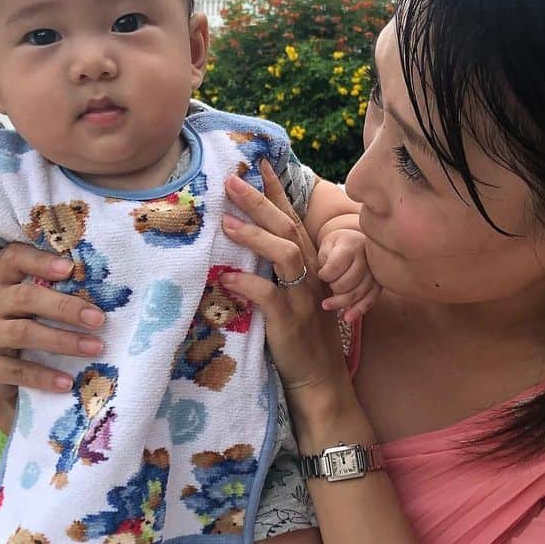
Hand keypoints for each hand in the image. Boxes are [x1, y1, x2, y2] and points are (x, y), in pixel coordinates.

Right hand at [0, 244, 107, 432]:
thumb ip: (56, 298)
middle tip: (98, 319)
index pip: (12, 259)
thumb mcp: (34, 314)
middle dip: (65, 307)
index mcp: (0, 283)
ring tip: (94, 348)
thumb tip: (107, 293)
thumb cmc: (24, 339)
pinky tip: (68, 382)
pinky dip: (45, 376)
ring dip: (63, 340)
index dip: (39, 260)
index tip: (70, 268)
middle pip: (25, 297)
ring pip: (23, 332)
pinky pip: (17, 370)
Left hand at [220, 160, 353, 403]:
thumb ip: (277, 269)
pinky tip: (224, 278)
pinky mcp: (290, 321)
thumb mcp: (296, 294)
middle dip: (259, 201)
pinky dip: (246, 283)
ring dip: (255, 235)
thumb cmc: (302, 335)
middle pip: (287, 227)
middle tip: (231, 181)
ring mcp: (302, 296)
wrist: (320, 378)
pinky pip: (268, 295)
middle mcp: (311, 274)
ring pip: (285, 253)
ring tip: (226, 222)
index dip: (277, 191)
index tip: (259, 164)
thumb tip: (243, 244)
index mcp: (311, 264)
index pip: (293, 219)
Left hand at [317, 227, 380, 321]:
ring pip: (358, 293)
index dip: (325, 275)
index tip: (321, 275)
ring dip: (341, 303)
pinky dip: (358, 310)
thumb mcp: (327, 245)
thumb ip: (324, 260)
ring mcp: (375, 272)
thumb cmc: (338, 244)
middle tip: (327, 286)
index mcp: (351, 246)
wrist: (357, 240)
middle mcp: (366, 258)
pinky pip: (371, 299)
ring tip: (326, 306)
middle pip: (347, 282)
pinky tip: (347, 317)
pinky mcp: (379, 283)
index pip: (336, 267)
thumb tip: (322, 280)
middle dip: (334, 288)